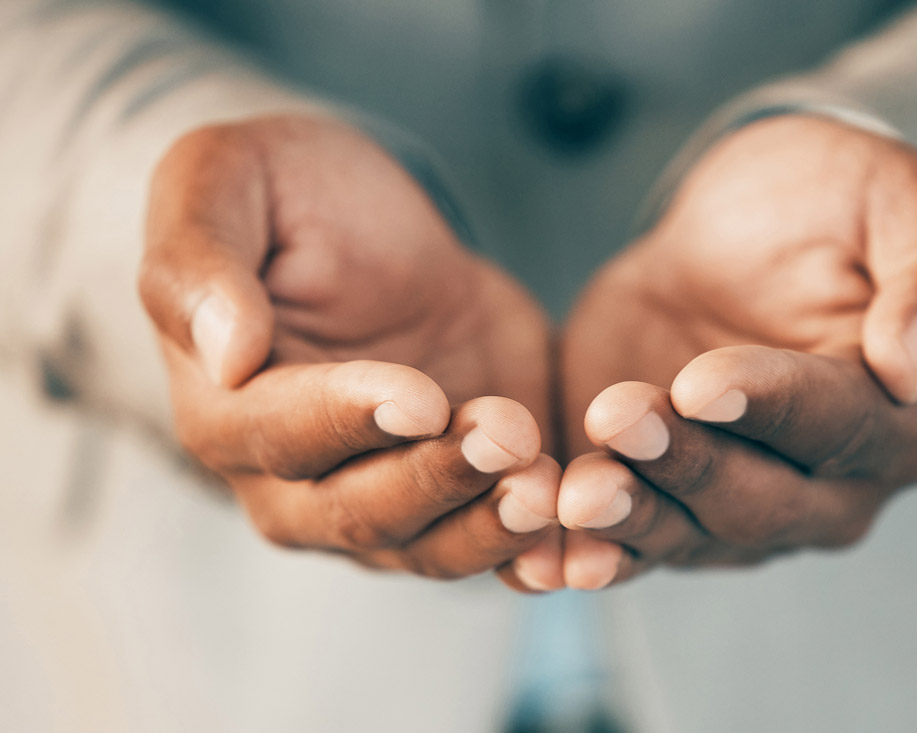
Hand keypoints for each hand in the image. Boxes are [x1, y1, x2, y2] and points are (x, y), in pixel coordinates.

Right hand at [139, 115, 563, 588]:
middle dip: (437, 480)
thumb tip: (225, 354)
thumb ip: (200, 261)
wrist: (372, 227)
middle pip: (360, 513)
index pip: (282, 434)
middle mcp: (295, 481)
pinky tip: (580, 547)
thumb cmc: (285, 196)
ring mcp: (384, 494)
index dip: (350, 420)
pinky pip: (495, 544)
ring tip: (548, 490)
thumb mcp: (223, 181)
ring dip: (490, 528)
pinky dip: (536, 555)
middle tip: (506, 436)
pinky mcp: (461, 489)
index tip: (420, 396)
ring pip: (431, 545)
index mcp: (226, 410)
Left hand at [557, 115, 916, 588]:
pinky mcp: (668, 497)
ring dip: (632, 519)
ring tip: (575, 495)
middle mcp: (834, 487)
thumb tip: (914, 365)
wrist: (743, 230)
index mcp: (907, 420)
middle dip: (687, 465)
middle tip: (619, 419)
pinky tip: (544, 557)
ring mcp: (748, 504)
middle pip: (761, 500)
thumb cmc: (841, 203)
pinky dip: (591, 552)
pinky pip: (632, 542)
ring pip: (691, 534)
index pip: (839, 423)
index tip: (701, 381)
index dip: (769, 404)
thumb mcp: (912, 201)